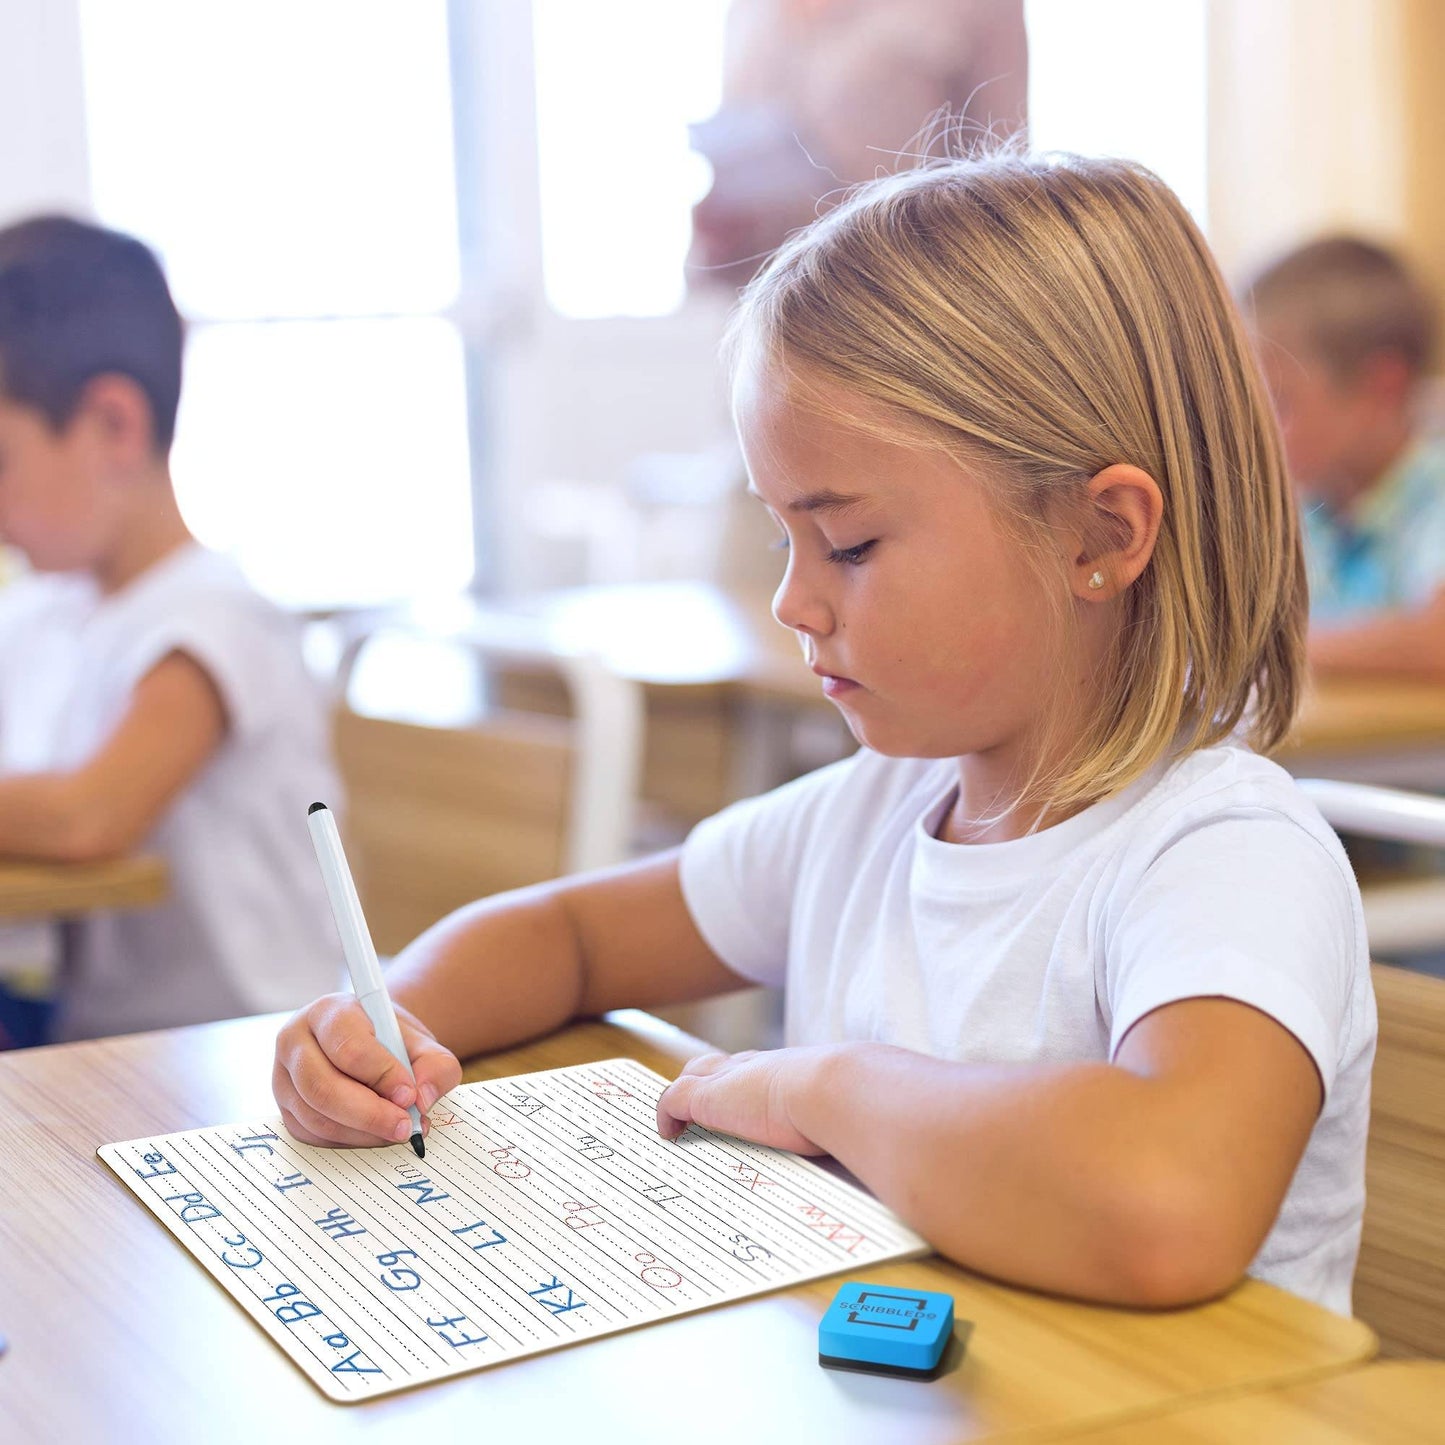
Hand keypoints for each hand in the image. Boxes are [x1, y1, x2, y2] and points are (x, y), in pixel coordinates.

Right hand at [273, 992, 462, 1148]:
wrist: (370, 1043)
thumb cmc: (391, 1040)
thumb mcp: (422, 1042)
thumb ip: (435, 1064)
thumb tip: (423, 1099)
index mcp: (328, 1012)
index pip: (348, 1046)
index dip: (381, 1074)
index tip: (410, 1094)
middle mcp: (296, 1041)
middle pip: (322, 1087)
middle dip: (369, 1113)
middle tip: (404, 1126)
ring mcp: (283, 1077)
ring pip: (315, 1116)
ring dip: (361, 1132)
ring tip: (396, 1130)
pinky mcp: (286, 1108)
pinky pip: (311, 1135)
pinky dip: (348, 1141)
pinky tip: (375, 1135)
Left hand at [655, 1046, 838, 1153]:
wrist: (835, 1090)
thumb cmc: (850, 1104)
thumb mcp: (843, 1111)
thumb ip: (843, 1125)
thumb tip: (868, 1155)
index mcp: (787, 1071)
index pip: (755, 1070)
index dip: (743, 1085)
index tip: (743, 1102)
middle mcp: (756, 1068)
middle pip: (717, 1065)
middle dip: (704, 1083)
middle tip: (696, 1111)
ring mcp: (729, 1079)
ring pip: (691, 1076)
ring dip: (683, 1100)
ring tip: (676, 1128)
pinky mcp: (707, 1097)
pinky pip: (673, 1100)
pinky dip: (667, 1115)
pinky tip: (670, 1136)